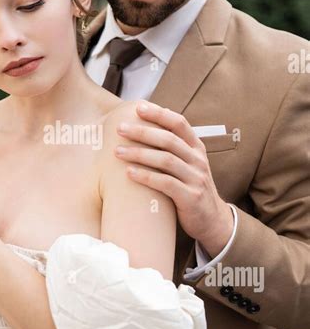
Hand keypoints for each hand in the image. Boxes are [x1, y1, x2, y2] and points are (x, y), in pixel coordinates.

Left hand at [115, 101, 233, 256]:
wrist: (212, 220)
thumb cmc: (190, 188)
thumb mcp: (187, 165)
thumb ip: (172, 150)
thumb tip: (143, 129)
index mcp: (196, 148)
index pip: (179, 123)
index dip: (159, 114)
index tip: (138, 108)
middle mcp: (198, 160)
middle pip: (169, 140)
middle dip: (142, 132)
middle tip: (120, 129)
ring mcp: (196, 179)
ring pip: (166, 160)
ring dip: (139, 154)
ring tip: (117, 152)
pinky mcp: (190, 198)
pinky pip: (166, 183)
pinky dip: (146, 177)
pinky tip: (129, 173)